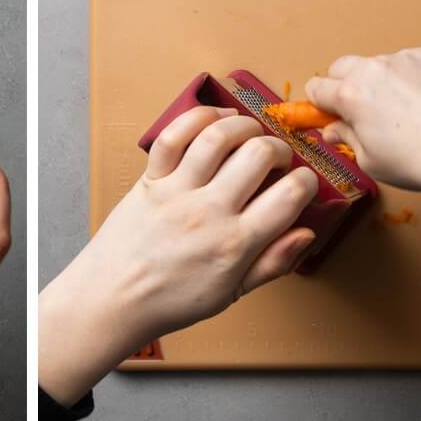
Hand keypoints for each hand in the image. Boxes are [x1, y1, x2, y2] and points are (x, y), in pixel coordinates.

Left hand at [39, 107, 317, 406]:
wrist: (113, 301)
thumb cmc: (169, 302)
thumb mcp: (229, 294)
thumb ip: (271, 264)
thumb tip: (307, 234)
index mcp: (235, 244)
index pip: (290, 195)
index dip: (307, 182)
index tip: (302, 184)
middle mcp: (209, 213)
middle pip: (260, 155)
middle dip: (280, 150)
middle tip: (276, 160)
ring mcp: (177, 193)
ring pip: (220, 136)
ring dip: (244, 126)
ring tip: (250, 135)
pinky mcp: (150, 181)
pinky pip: (174, 136)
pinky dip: (198, 118)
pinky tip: (215, 120)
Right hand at [308, 45, 420, 198]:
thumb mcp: (371, 160)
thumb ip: (347, 137)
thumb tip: (334, 129)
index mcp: (352, 96)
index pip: (317, 88)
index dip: (318, 104)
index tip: (325, 114)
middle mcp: (377, 68)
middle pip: (343, 66)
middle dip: (344, 86)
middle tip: (361, 113)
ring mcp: (409, 57)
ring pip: (382, 65)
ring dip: (384, 83)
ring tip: (406, 115)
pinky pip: (414, 61)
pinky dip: (415, 78)